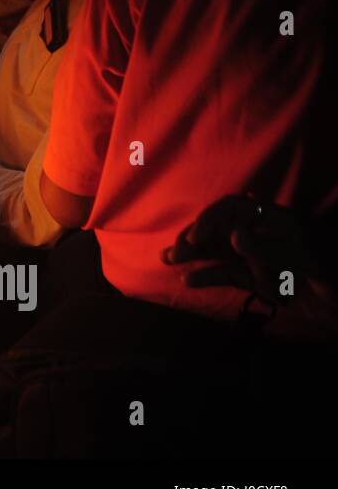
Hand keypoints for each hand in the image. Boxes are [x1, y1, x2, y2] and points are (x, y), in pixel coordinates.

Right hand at [163, 195, 335, 334]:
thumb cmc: (331, 277)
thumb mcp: (303, 261)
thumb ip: (268, 248)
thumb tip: (235, 235)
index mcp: (277, 220)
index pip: (234, 208)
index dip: (211, 219)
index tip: (195, 237)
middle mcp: (263, 235)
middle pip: (220, 229)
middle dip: (194, 238)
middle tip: (173, 253)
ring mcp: (259, 258)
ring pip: (219, 251)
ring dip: (193, 255)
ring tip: (167, 259)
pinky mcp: (257, 280)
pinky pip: (227, 274)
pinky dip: (207, 277)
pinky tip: (188, 280)